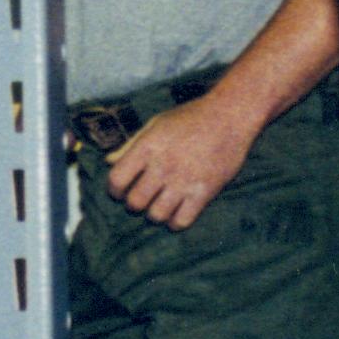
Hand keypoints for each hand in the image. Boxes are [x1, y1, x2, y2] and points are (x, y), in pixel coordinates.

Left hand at [105, 91, 263, 229]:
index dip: (114, 190)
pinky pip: (182, 221)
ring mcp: (184, 181)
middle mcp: (163, 166)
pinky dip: (176, 222)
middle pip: (135, 202)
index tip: (120, 192)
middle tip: (141, 200)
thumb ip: (131, 144)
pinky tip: (177, 213)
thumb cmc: (191, 117)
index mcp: (147, 147)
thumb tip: (108, 161)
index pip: (117, 179)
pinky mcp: (204, 192)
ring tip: (159, 206)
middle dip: (134, 204)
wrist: (230, 115)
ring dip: (155, 214)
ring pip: (156, 215)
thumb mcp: (156, 124)